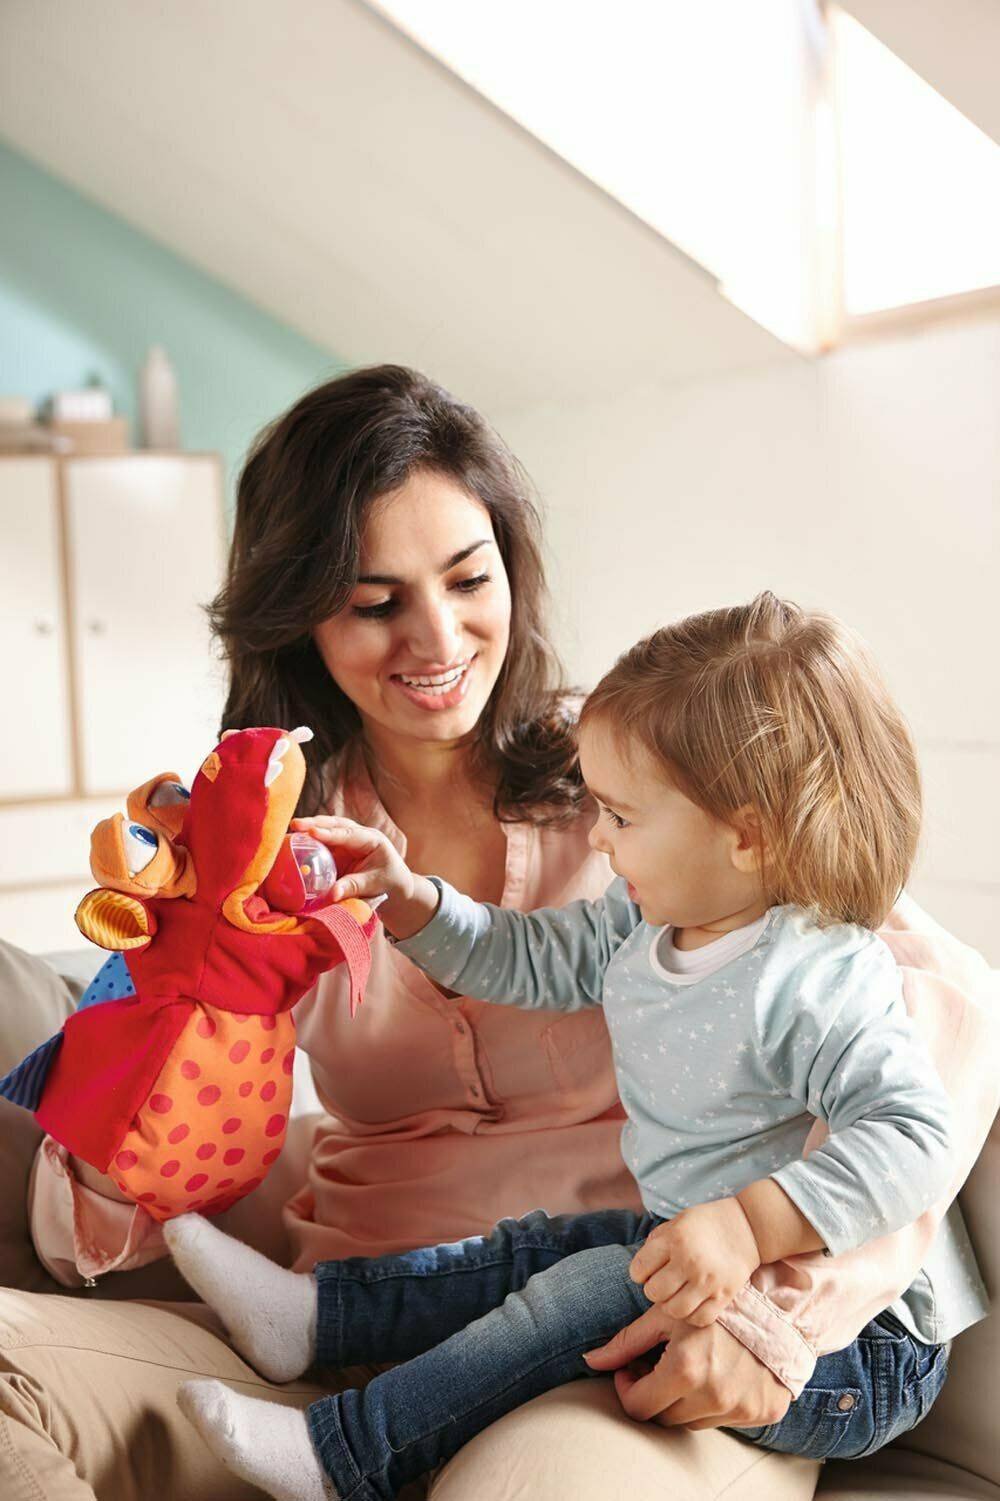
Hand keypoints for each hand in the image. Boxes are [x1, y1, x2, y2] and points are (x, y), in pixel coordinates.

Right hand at [290, 816, 436, 938]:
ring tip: (291, 830)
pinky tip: (293, 844)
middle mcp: (357, 835)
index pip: (348, 834)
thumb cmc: (388, 883)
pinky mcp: (337, 850)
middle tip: (295, 825)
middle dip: (314, 823)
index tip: (312, 832)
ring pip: (326, 830)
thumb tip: (332, 894)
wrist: (394, 886)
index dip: (329, 833)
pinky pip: (321, 843)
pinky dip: (308, 842)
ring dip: (308, 829)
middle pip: (334, 825)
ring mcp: (346, 841)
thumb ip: (353, 887)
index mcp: (371, 839)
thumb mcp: (374, 885)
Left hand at [585, 1306, 790, 1429]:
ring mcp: (739, 1407)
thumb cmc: (711, 1305)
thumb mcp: (665, 1315)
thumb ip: (626, 1342)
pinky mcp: (760, 1413)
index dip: (627, 1388)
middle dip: (653, 1392)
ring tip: (688, 1365)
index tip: (632, 1369)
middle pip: (662, 1417)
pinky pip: (721, 1420)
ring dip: (682, 1399)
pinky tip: (717, 1372)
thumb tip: (590, 1361)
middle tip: (658, 1363)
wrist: (778, 1305)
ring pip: (690, 1421)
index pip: (637, 1407)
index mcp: (685, 1369)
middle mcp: (713, 1395)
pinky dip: (712, 1402)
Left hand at [628, 1199, 760, 1325]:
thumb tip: (640, 1269)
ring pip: (674, 1310)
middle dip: (654, 1290)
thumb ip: (656, 1242)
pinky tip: (692, 1304)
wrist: (747, 1227)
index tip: (647, 1271)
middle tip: (663, 1283)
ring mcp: (708, 1281)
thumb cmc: (705, 1224)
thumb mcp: (676, 1222)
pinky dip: (691, 1316)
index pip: (639, 1269)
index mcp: (674, 1239)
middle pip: (654, 1293)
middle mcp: (689, 1261)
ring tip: (676, 1296)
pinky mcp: (724, 1296)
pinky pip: (698, 1318)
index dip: (639, 1272)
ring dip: (670, 1306)